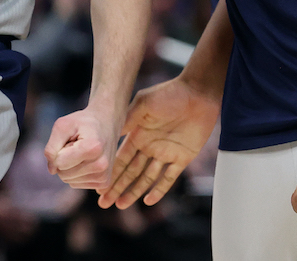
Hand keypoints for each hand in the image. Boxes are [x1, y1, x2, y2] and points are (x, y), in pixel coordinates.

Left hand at [44, 105, 119, 189]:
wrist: (107, 123)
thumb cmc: (82, 123)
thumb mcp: (63, 125)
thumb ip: (52, 147)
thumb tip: (52, 170)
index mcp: (93, 148)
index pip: (59, 163)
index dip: (58, 151)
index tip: (71, 139)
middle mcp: (101, 165)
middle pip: (63, 174)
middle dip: (63, 159)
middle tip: (76, 145)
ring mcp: (103, 176)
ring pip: (68, 180)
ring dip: (69, 166)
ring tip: (82, 151)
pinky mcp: (104, 182)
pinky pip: (76, 183)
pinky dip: (76, 172)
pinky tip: (86, 160)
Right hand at [97, 77, 219, 208]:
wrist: (198, 92)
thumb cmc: (169, 94)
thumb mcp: (144, 103)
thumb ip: (128, 119)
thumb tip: (108, 134)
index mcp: (138, 134)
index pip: (120, 158)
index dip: (110, 172)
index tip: (98, 185)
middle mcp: (149, 146)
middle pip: (131, 171)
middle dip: (117, 186)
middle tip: (104, 203)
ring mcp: (166, 153)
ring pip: (147, 178)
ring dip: (134, 191)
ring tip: (121, 205)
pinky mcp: (182, 157)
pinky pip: (169, 178)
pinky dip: (159, 190)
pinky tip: (148, 201)